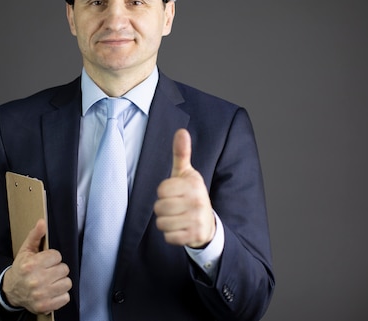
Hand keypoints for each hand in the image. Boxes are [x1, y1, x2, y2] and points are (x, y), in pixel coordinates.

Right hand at [2, 219, 71, 313]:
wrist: (11, 290)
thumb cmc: (21, 268)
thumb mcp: (26, 250)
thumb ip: (36, 235)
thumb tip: (43, 222)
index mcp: (31, 265)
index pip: (57, 256)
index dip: (53, 257)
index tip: (47, 260)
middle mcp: (36, 280)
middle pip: (64, 269)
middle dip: (58, 269)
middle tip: (49, 271)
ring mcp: (41, 295)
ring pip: (67, 283)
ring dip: (61, 282)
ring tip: (52, 281)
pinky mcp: (45, 306)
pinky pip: (66, 297)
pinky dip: (61, 295)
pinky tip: (52, 291)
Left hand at [154, 129, 215, 248]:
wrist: (208, 223)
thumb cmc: (191, 195)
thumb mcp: (186, 174)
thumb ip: (181, 153)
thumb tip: (181, 131)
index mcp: (194, 184)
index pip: (161, 190)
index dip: (163, 192)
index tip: (174, 193)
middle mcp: (197, 202)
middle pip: (159, 207)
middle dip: (163, 208)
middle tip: (175, 207)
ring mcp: (197, 220)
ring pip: (161, 223)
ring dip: (166, 222)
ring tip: (177, 217)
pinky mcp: (194, 236)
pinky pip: (168, 237)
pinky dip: (171, 235)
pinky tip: (181, 229)